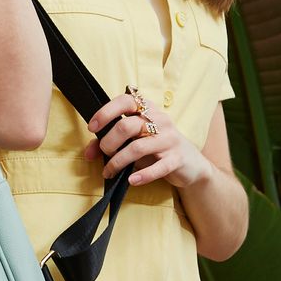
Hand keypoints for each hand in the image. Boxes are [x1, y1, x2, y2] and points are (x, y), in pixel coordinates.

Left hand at [89, 89, 208, 192]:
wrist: (191, 163)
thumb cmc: (157, 149)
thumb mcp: (135, 140)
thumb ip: (112, 142)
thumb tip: (89, 152)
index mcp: (148, 109)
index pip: (126, 101)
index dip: (106, 112)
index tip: (92, 127)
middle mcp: (160, 120)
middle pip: (127, 126)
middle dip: (108, 142)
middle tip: (103, 154)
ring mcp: (169, 139)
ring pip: (137, 147)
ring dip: (118, 162)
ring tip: (109, 171)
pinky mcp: (177, 158)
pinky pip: (158, 167)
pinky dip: (142, 175)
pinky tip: (131, 180)